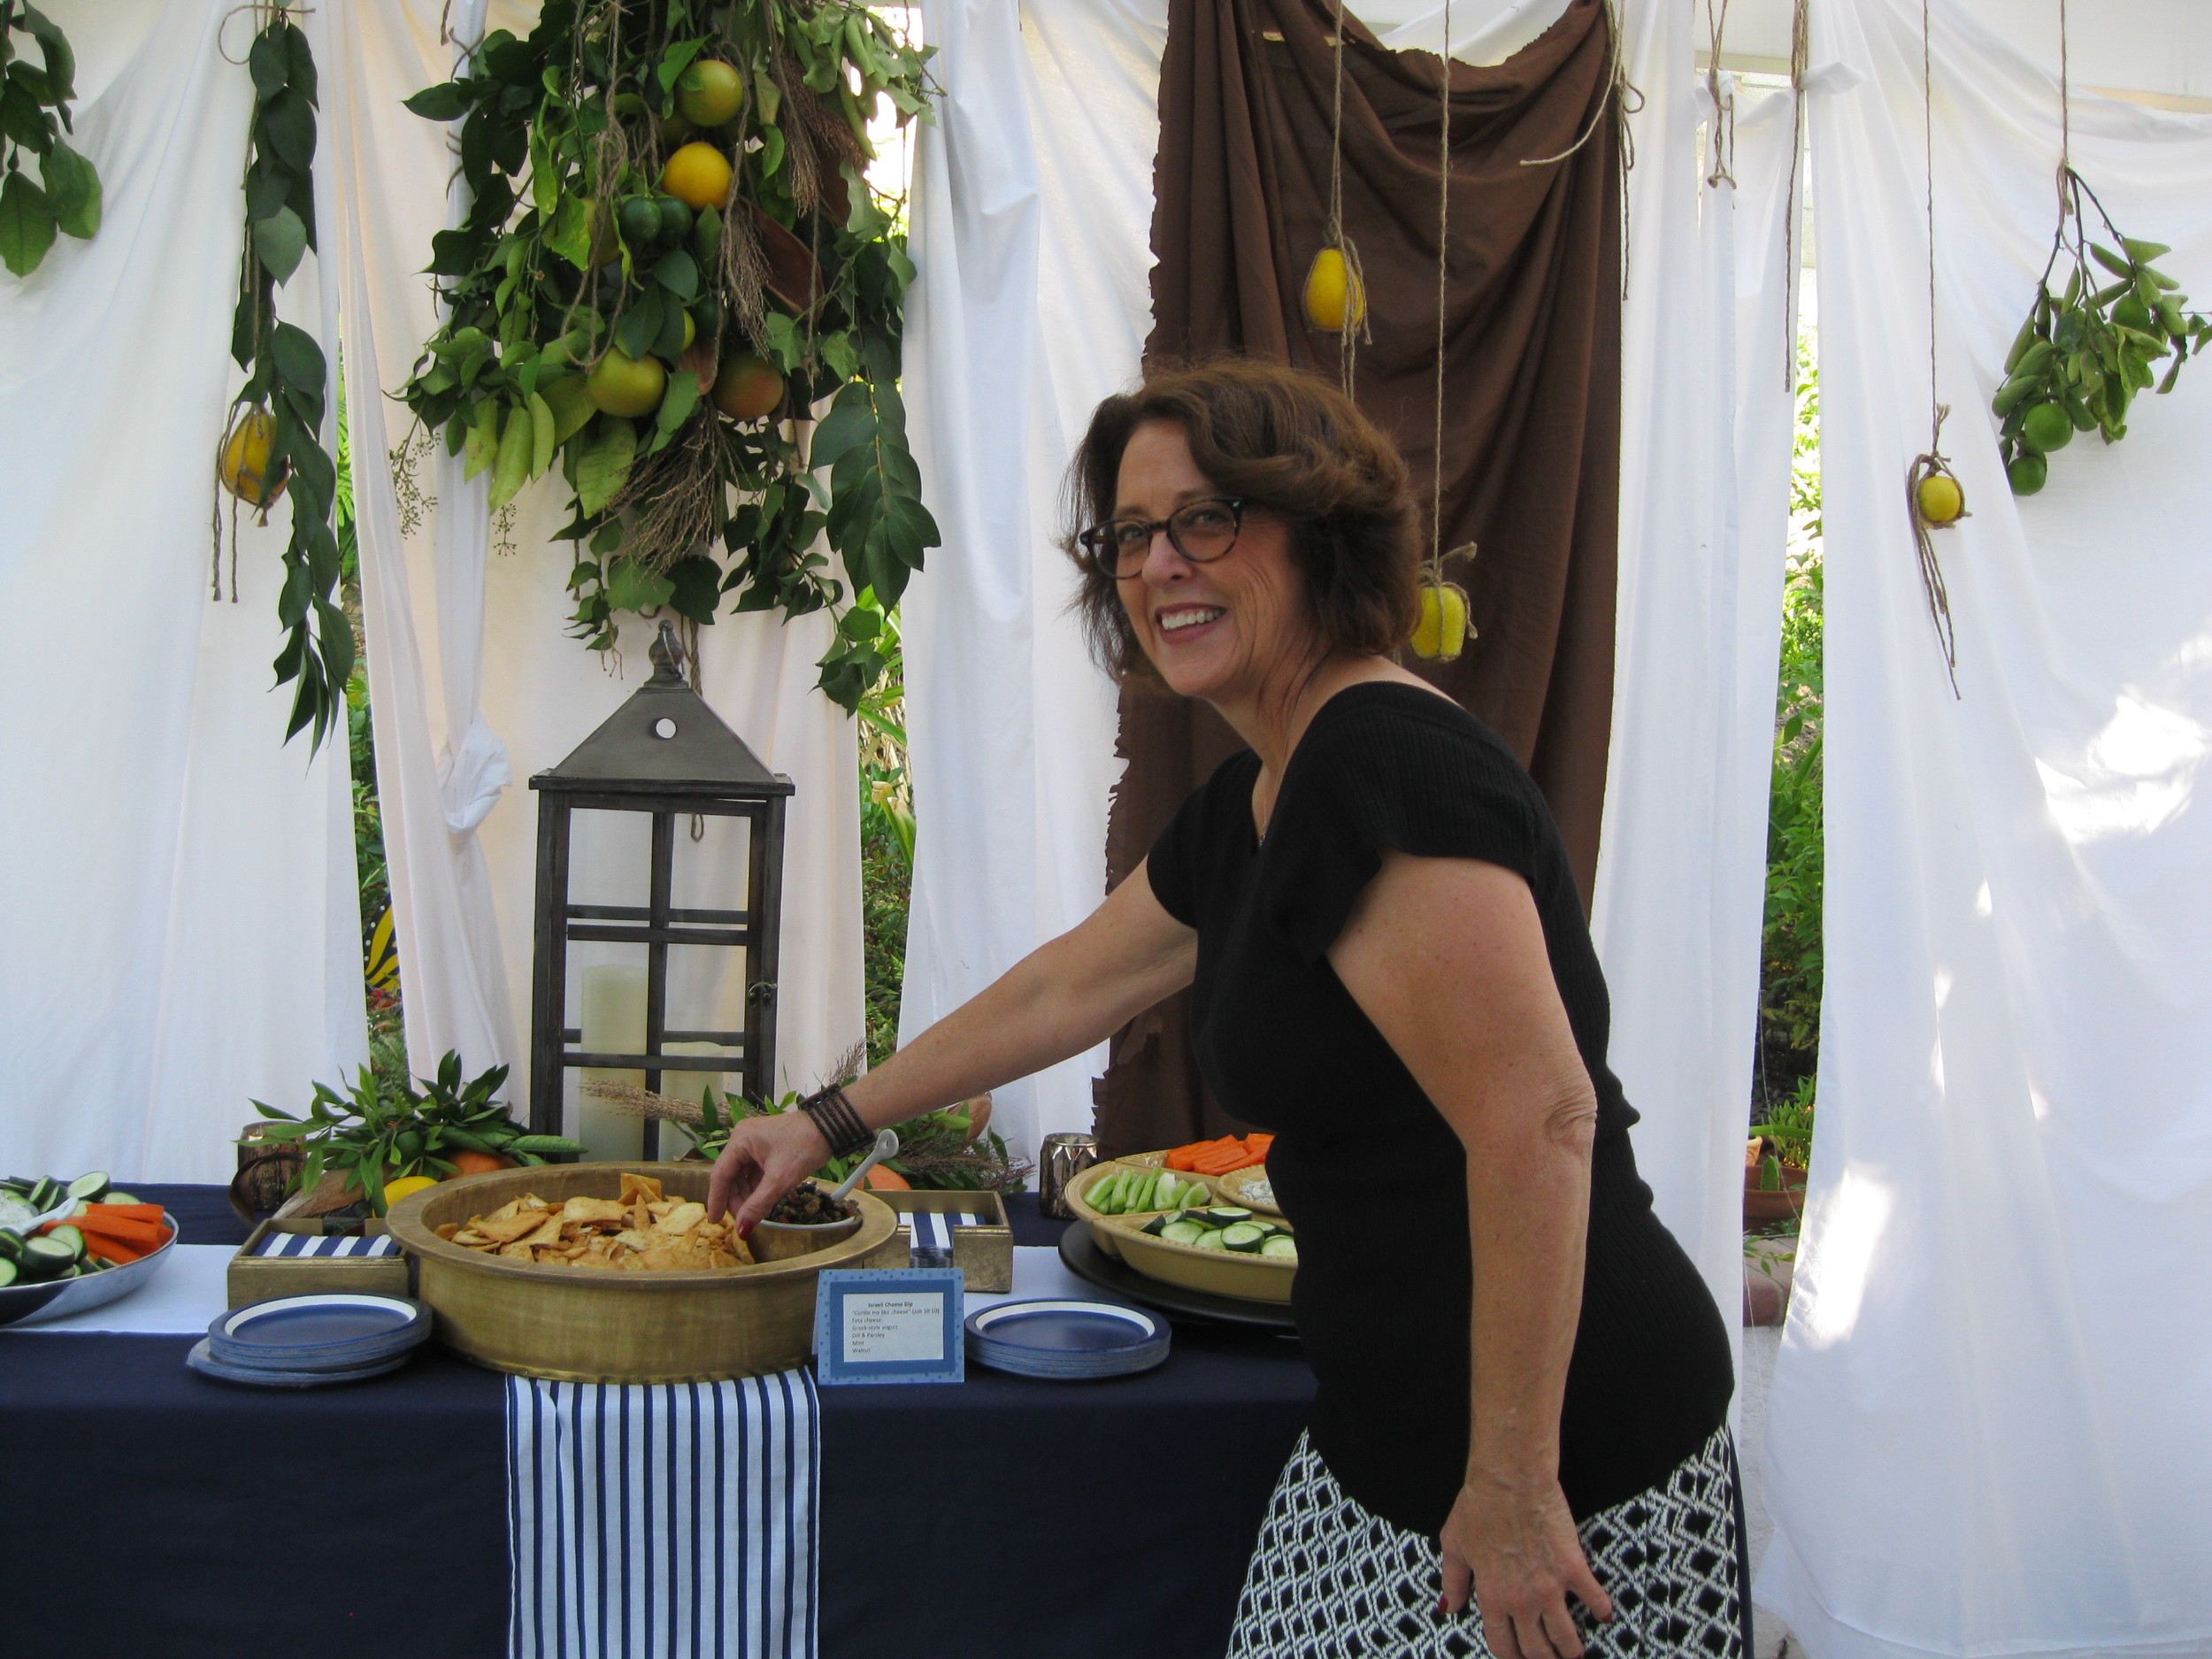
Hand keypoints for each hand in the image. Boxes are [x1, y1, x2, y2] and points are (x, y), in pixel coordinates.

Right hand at [706, 1111, 831, 1236]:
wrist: (832, 1126)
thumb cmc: (805, 1146)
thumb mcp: (780, 1179)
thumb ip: (758, 1205)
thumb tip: (742, 1230)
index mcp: (740, 1140)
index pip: (720, 1175)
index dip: (717, 1200)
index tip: (714, 1221)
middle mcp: (743, 1139)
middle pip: (731, 1176)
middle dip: (737, 1199)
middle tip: (745, 1219)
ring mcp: (754, 1142)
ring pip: (743, 1175)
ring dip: (749, 1195)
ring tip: (757, 1212)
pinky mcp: (767, 1147)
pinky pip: (755, 1171)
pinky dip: (758, 1187)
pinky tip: (764, 1200)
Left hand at [1438, 1469, 1612, 1658]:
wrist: (1509, 1481)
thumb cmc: (1478, 1508)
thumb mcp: (1454, 1545)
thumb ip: (1452, 1581)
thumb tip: (1449, 1608)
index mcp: (1491, 1598)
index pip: (1502, 1644)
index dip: (1511, 1657)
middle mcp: (1521, 1601)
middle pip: (1536, 1649)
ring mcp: (1550, 1588)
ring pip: (1565, 1636)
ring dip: (1571, 1650)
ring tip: (1575, 1653)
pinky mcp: (1573, 1569)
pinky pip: (1594, 1598)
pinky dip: (1601, 1610)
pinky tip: (1605, 1615)